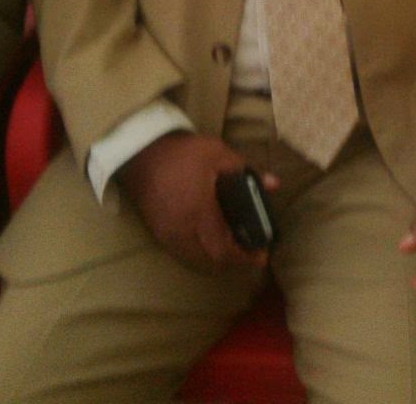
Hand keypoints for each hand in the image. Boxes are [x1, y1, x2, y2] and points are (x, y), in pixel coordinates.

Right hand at [117, 131, 278, 273]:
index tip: (262, 257)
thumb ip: (246, 171)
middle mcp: (182, 231)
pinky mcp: (158, 232)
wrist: (142, 154)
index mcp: (200, 213)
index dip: (244, 257)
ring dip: (215, 257)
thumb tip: (274, 184)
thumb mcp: (219, 155)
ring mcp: (167, 234)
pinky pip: (182, 252)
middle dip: (233, 260)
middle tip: (250, 250)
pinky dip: (199, 252)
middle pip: (210, 260)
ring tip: (232, 245)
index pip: (223, 248)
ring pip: (195, 258)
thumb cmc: (183, 154)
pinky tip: (209, 239)